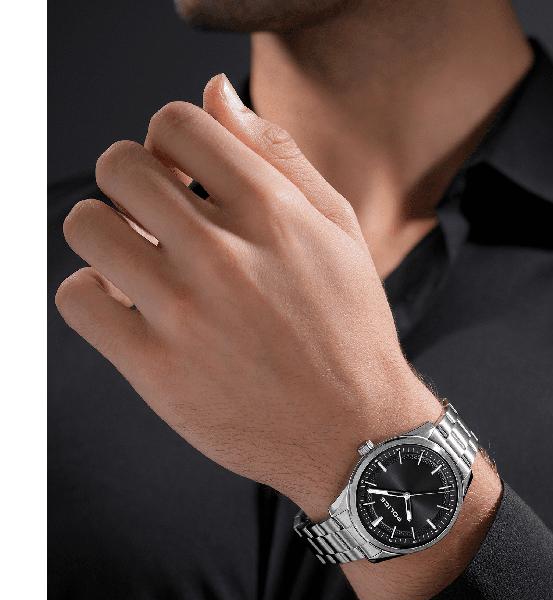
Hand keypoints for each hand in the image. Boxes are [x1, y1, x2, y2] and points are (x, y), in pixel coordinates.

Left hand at [55, 74, 440, 519]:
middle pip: (118, 166)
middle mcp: (224, 254)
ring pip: (86, 226)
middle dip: (131, 182)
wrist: (354, 434)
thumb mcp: (338, 232)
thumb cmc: (350, 332)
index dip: (169, 142)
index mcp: (272, 212)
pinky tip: (130, 309)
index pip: (176, 123)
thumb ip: (278, 155)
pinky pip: (77, 300)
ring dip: (104, 234)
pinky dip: (93, 296)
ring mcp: (184, 313)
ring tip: (139, 262)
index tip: (182, 176)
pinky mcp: (156, 368)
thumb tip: (214, 90)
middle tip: (156, 219)